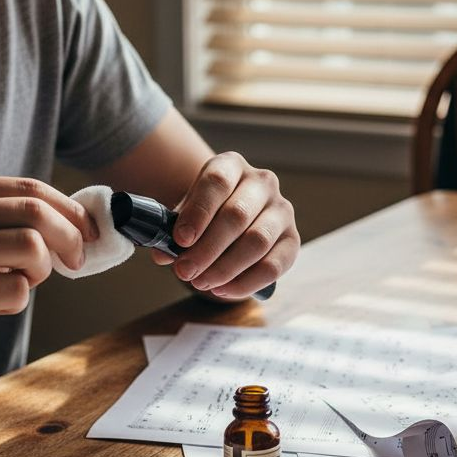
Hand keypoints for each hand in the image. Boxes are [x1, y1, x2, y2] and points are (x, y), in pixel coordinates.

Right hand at [0, 175, 96, 366]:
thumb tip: (71, 225)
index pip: (30, 188)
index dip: (69, 211)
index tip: (86, 233)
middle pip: (37, 211)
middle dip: (70, 238)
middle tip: (74, 262)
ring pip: (31, 248)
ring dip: (41, 271)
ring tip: (19, 282)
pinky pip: (16, 289)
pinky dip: (18, 300)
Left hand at [151, 152, 299, 299]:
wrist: (234, 221)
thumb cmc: (207, 215)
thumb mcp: (187, 214)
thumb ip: (173, 231)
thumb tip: (163, 254)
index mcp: (231, 165)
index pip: (217, 182)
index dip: (198, 212)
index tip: (180, 240)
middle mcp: (262, 182)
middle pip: (237, 215)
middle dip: (207, 249)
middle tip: (185, 271)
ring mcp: (282, 210)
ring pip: (257, 241)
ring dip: (225, 268)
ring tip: (201, 282)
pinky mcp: (292, 240)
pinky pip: (273, 266)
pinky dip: (245, 283)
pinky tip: (223, 290)